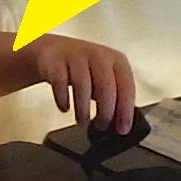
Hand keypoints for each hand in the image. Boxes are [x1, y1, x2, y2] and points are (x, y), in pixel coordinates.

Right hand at [11, 34, 140, 136]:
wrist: (54, 51)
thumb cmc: (85, 70)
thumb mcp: (105, 79)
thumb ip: (115, 98)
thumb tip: (121, 124)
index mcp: (117, 61)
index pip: (126, 87)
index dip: (125, 110)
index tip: (122, 129)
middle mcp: (98, 55)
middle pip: (105, 86)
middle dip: (104, 112)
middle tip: (101, 126)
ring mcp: (76, 56)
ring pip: (82, 85)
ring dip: (83, 109)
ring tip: (83, 121)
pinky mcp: (56, 61)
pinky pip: (60, 83)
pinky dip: (63, 100)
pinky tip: (65, 108)